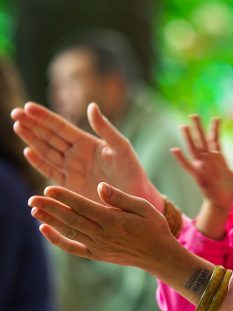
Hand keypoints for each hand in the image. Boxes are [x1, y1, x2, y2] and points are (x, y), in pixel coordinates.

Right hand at [12, 102, 162, 210]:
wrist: (135, 198)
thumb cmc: (132, 172)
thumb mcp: (121, 148)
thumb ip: (106, 129)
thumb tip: (91, 106)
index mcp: (88, 143)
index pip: (61, 127)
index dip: (45, 117)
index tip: (28, 106)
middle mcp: (76, 155)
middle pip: (49, 137)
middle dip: (32, 125)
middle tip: (15, 112)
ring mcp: (71, 170)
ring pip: (46, 152)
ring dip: (32, 139)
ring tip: (17, 126)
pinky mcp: (69, 186)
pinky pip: (50, 172)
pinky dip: (39, 162)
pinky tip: (29, 152)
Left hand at [29, 183, 179, 270]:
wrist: (159, 255)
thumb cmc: (154, 227)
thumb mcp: (143, 207)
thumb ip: (120, 197)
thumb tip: (100, 186)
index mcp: (113, 220)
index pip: (83, 206)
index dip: (64, 197)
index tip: (49, 189)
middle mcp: (102, 234)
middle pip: (70, 219)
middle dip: (50, 208)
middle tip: (32, 198)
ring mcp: (98, 246)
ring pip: (68, 231)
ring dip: (50, 220)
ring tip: (34, 209)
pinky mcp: (97, 254)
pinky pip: (72, 247)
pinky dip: (56, 240)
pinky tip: (45, 230)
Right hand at [171, 115, 232, 209]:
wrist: (224, 204)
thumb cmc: (231, 192)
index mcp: (219, 160)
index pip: (215, 140)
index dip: (215, 129)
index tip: (216, 118)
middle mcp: (209, 161)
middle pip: (202, 140)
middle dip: (198, 127)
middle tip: (194, 114)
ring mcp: (202, 167)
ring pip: (194, 149)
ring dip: (189, 138)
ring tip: (184, 126)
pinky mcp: (197, 175)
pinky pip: (187, 166)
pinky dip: (181, 158)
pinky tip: (174, 149)